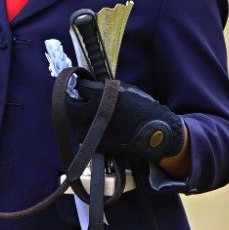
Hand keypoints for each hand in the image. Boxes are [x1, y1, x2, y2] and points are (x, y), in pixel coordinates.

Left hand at [65, 72, 184, 163]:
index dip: (78, 86)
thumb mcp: (125, 90)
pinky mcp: (99, 144)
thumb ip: (105, 88)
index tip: (79, 85)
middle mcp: (94, 113)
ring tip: (84, 111)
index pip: (79, 88)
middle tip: (76, 98)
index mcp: (102, 96)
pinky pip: (84, 135)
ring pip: (75, 122)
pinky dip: (84, 129)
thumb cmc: (144, 107)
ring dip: (76, 115)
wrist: (157, 133)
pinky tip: (91, 124)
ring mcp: (95, 131)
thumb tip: (88, 86)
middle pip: (71, 106)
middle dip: (72, 101)